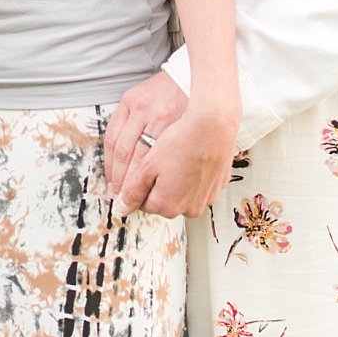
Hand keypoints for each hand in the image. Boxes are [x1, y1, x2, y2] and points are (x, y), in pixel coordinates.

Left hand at [108, 75, 237, 218]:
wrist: (212, 128)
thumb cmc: (180, 142)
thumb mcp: (148, 166)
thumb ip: (133, 191)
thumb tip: (121, 208)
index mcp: (167, 205)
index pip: (143, 204)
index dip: (139, 185)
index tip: (142, 170)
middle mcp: (188, 209)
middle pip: (164, 201)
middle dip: (157, 185)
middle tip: (159, 161)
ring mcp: (205, 199)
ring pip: (181, 194)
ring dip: (175, 181)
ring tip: (175, 158)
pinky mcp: (217, 188)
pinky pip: (198, 186)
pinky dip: (192, 176)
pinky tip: (189, 159)